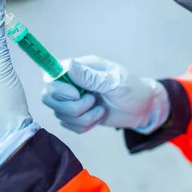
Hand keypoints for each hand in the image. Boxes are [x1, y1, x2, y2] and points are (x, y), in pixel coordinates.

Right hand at [41, 56, 168, 133]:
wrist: (142, 108)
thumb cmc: (132, 89)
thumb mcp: (114, 82)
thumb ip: (90, 77)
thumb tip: (68, 65)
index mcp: (81, 67)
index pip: (51, 74)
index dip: (58, 87)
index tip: (76, 94)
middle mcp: (72, 83)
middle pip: (49, 97)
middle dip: (71, 106)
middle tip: (91, 102)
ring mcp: (73, 100)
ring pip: (60, 114)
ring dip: (82, 117)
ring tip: (100, 110)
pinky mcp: (77, 115)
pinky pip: (69, 126)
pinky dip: (84, 126)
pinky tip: (98, 117)